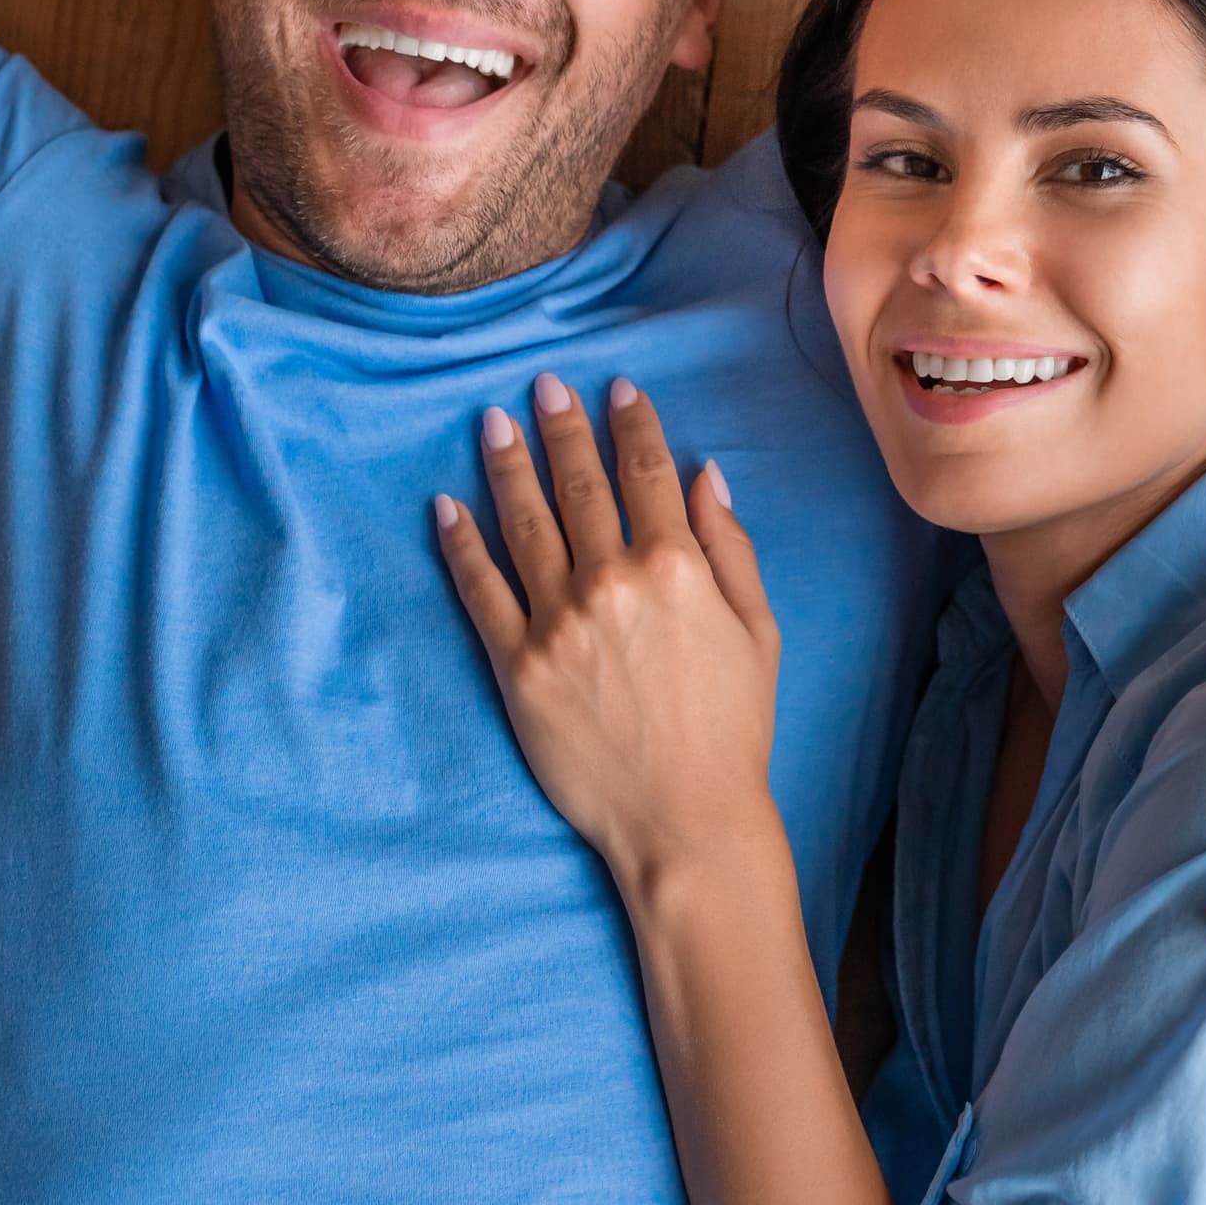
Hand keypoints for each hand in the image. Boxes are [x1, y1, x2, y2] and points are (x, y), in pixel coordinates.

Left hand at [436, 373, 783, 885]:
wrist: (685, 818)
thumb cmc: (733, 728)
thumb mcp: (759, 630)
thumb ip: (729, 547)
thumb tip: (705, 477)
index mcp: (675, 568)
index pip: (646, 472)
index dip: (630, 423)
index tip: (615, 390)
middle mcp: (610, 583)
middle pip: (578, 485)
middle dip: (561, 427)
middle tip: (543, 387)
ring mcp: (557, 623)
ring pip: (523, 523)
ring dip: (506, 466)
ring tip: (492, 424)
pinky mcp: (516, 665)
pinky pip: (480, 590)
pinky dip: (461, 544)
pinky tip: (446, 506)